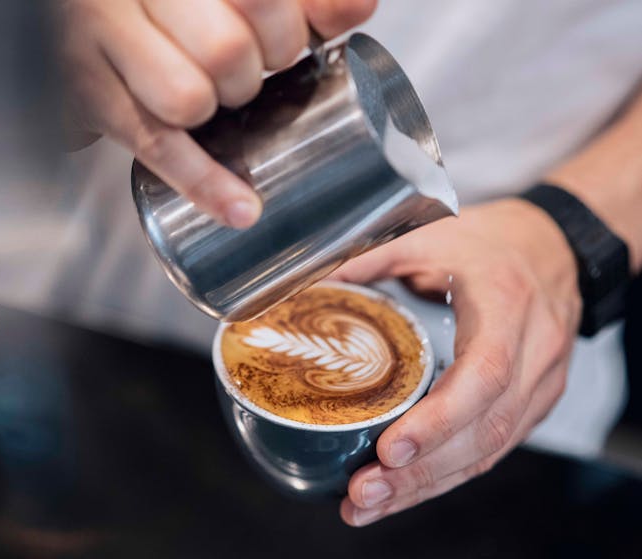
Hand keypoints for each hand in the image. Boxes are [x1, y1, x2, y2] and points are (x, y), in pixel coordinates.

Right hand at [54, 0, 376, 227]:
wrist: (82, 21)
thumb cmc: (169, 9)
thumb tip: (359, 9)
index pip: (263, 1)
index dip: (289, 32)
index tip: (287, 46)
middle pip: (229, 49)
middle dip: (254, 76)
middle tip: (245, 73)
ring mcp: (102, 31)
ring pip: (190, 98)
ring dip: (217, 112)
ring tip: (208, 99)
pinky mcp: (86, 89)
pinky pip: (158, 146)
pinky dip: (204, 183)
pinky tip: (240, 207)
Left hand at [331, 199, 581, 525]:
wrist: (554, 245)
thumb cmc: (493, 241)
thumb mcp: (432, 234)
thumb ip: (372, 256)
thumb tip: (309, 282)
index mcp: (508, 306)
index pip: (483, 376)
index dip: (438, 420)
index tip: (390, 449)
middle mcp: (533, 353)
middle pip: (484, 430)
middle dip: (422, 471)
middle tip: (364, 492)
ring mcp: (540, 384)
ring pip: (490, 451)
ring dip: (429, 485)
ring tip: (371, 503)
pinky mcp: (533, 402)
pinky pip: (494, 448)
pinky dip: (448, 474)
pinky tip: (407, 490)